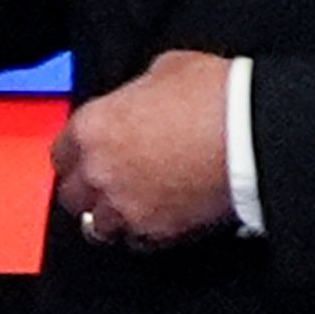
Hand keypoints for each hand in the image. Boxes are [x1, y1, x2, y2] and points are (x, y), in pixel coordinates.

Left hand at [51, 49, 237, 249]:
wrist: (254, 134)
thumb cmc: (214, 96)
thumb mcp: (166, 70)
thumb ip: (139, 90)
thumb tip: (144, 98)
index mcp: (93, 126)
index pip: (61, 153)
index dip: (75, 157)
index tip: (84, 159)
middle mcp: (100, 170)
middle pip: (72, 195)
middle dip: (87, 191)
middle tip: (104, 186)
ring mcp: (125, 205)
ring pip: (97, 227)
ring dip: (110, 217)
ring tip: (128, 209)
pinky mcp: (157, 231)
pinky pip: (135, 243)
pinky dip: (141, 235)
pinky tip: (154, 222)